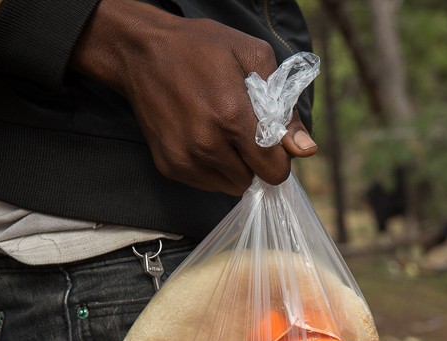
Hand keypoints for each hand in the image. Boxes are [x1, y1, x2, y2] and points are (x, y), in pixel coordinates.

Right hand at [70, 0, 316, 193]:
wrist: (141, 51)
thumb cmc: (201, 48)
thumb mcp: (253, 57)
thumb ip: (285, 108)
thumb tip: (305, 150)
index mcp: (232, 118)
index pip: (274, 171)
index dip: (279, 157)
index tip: (270, 140)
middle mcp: (207, 144)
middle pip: (253, 181)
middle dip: (255, 161)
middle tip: (242, 131)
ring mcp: (185, 158)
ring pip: (230, 186)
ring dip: (234, 166)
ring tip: (220, 132)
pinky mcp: (169, 166)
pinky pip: (206, 184)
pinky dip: (211, 168)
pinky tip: (202, 137)